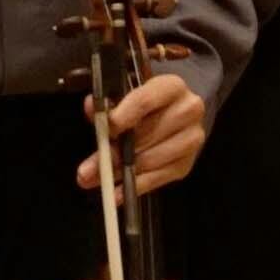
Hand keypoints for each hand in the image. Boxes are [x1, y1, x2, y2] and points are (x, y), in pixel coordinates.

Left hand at [78, 73, 205, 196]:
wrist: (175, 113)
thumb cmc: (145, 102)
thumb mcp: (126, 94)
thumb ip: (108, 101)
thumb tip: (91, 107)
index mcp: (172, 86)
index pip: (145, 100)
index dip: (122, 116)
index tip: (106, 130)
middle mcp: (188, 111)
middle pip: (147, 135)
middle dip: (115, 152)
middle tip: (88, 169)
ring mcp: (191, 139)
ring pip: (151, 159)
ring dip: (122, 172)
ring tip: (98, 179)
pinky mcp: (187, 163)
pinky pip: (158, 179)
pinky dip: (135, 187)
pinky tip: (117, 193)